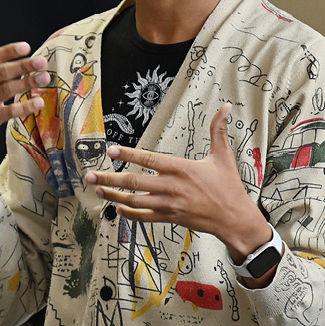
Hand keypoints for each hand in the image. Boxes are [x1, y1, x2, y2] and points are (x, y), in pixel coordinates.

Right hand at [0, 26, 48, 173]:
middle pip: (1, 72)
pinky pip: (9, 111)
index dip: (8, 51)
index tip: (26, 47)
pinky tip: (38, 102)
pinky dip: (24, 106)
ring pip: (6, 90)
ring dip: (28, 83)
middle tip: (42, 62)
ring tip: (45, 78)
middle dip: (23, 66)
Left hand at [84, 102, 271, 262]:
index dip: (128, 155)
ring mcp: (168, 204)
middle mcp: (170, 187)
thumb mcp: (223, 156)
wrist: (234, 218)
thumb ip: (218, 131)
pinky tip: (118, 209)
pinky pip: (144, 217)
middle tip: (89, 176)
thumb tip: (225, 107)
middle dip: (108, 179)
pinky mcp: (169, 218)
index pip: (148, 159)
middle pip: (133, 182)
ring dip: (113, 196)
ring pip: (134, 201)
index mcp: (180, 169)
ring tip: (97, 191)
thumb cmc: (228, 187)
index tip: (111, 151)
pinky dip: (129, 214)